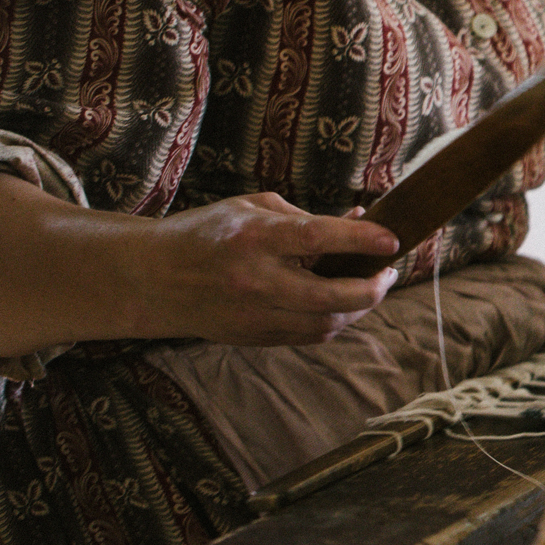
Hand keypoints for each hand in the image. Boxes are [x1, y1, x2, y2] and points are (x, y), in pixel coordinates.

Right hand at [130, 193, 398, 345]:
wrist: (152, 279)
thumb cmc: (206, 232)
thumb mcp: (250, 207)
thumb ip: (304, 216)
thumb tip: (359, 223)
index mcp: (253, 238)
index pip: (317, 239)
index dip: (361, 241)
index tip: (392, 240)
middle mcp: (255, 280)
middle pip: (331, 296)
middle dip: (373, 288)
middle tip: (390, 273)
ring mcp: (254, 315)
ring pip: (325, 325)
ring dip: (358, 309)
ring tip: (372, 288)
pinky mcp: (253, 338)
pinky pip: (307, 336)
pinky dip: (333, 322)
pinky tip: (343, 305)